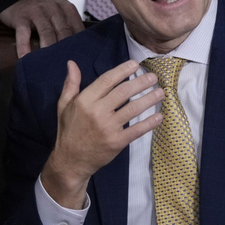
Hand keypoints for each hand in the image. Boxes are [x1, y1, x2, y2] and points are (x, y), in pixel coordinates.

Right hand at [0, 0, 83, 56]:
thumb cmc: (43, 7)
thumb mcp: (61, 12)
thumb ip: (70, 27)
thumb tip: (80, 50)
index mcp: (67, 9)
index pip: (78, 29)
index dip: (80, 46)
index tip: (81, 61)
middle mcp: (54, 9)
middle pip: (64, 32)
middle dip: (67, 49)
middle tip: (68, 66)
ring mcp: (37, 12)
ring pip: (46, 32)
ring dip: (49, 49)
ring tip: (50, 64)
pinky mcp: (21, 17)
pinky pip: (24, 33)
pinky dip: (24, 46)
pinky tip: (25, 57)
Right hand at [41, 60, 163, 208]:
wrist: (71, 160)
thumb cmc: (69, 130)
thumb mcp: (64, 105)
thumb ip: (70, 83)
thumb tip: (72, 63)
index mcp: (85, 101)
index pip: (107, 80)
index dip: (122, 70)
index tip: (135, 64)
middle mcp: (97, 112)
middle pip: (123, 92)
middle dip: (141, 82)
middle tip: (153, 77)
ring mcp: (108, 128)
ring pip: (133, 109)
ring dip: (149, 99)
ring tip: (161, 92)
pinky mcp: (117, 142)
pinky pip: (136, 130)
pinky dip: (149, 123)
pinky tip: (159, 116)